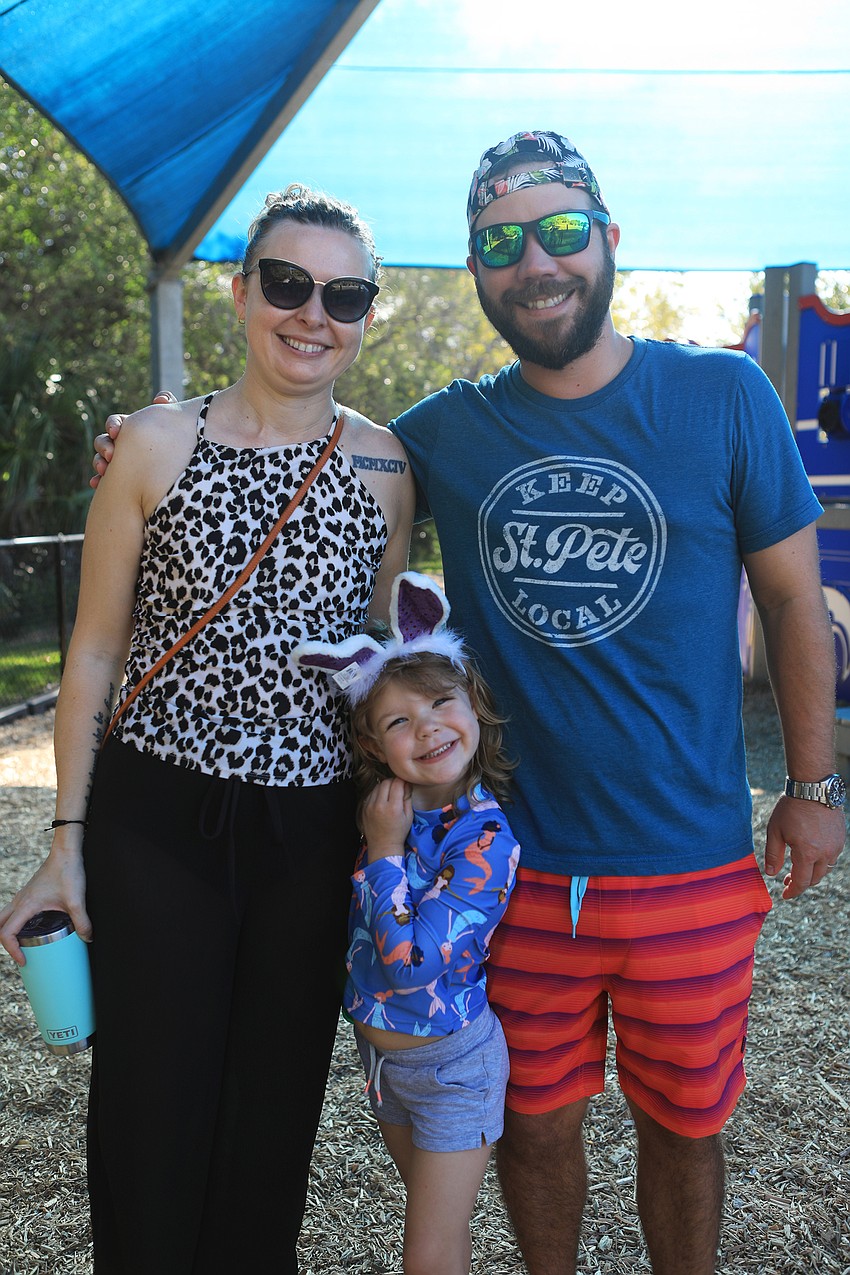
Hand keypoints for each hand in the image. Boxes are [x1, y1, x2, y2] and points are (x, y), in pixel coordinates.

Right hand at [0, 844, 90, 965]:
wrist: (66, 852)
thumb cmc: (67, 871)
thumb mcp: (76, 900)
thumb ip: (82, 922)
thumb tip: (86, 938)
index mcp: (26, 905)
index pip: (6, 933)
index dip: (11, 950)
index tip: (23, 960)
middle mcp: (19, 901)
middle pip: (0, 926)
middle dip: (6, 943)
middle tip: (21, 953)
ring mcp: (22, 896)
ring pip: (5, 917)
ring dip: (9, 932)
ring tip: (25, 943)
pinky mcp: (29, 893)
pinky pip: (15, 911)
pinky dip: (17, 922)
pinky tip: (34, 927)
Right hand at [89, 389, 176, 488]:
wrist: (179, 468)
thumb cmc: (175, 439)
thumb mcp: (173, 423)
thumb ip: (168, 406)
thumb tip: (160, 399)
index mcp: (129, 427)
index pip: (115, 422)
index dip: (112, 425)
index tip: (116, 432)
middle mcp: (120, 443)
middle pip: (103, 440)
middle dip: (103, 446)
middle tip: (111, 454)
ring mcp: (117, 461)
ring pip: (100, 459)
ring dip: (99, 463)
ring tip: (103, 470)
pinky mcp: (118, 479)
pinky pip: (103, 480)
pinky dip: (98, 481)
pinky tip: (96, 484)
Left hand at [361, 778, 413, 861]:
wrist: (383, 846)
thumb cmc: (399, 832)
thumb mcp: (409, 816)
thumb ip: (407, 798)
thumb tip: (406, 783)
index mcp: (393, 808)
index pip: (397, 784)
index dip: (402, 781)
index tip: (405, 784)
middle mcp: (379, 805)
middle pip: (386, 782)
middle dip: (393, 782)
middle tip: (398, 788)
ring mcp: (369, 806)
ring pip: (377, 786)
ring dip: (385, 787)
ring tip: (390, 794)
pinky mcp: (364, 808)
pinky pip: (371, 793)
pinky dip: (377, 793)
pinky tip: (382, 800)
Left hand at [763, 795, 844, 898]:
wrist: (813, 787)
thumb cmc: (791, 808)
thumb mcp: (775, 831)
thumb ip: (772, 855)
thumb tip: (771, 874)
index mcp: (807, 853)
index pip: (801, 882)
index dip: (792, 891)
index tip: (784, 895)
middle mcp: (825, 853)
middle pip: (814, 878)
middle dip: (800, 882)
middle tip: (787, 880)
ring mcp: (836, 846)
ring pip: (825, 868)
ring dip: (812, 872)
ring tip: (797, 867)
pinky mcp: (841, 838)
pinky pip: (832, 856)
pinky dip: (820, 860)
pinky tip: (810, 853)